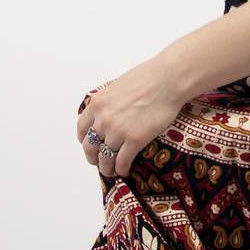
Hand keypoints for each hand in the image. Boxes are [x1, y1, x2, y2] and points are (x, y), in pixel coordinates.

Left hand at [75, 53, 191, 177]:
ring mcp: (118, 130)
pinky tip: (124, 171)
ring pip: (105, 158)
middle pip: (90, 147)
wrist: (168, 79)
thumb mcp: (118, 86)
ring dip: (107, 167)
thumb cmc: (148, 78)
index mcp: (98, 104)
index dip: (85, 140)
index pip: (82, 129)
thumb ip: (109, 102)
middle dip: (93, 157)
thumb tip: (109, 113)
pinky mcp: (135, 139)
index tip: (91, 145)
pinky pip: (122, 161)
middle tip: (99, 161)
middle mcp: (103, 119)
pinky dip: (121, 169)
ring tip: (112, 171)